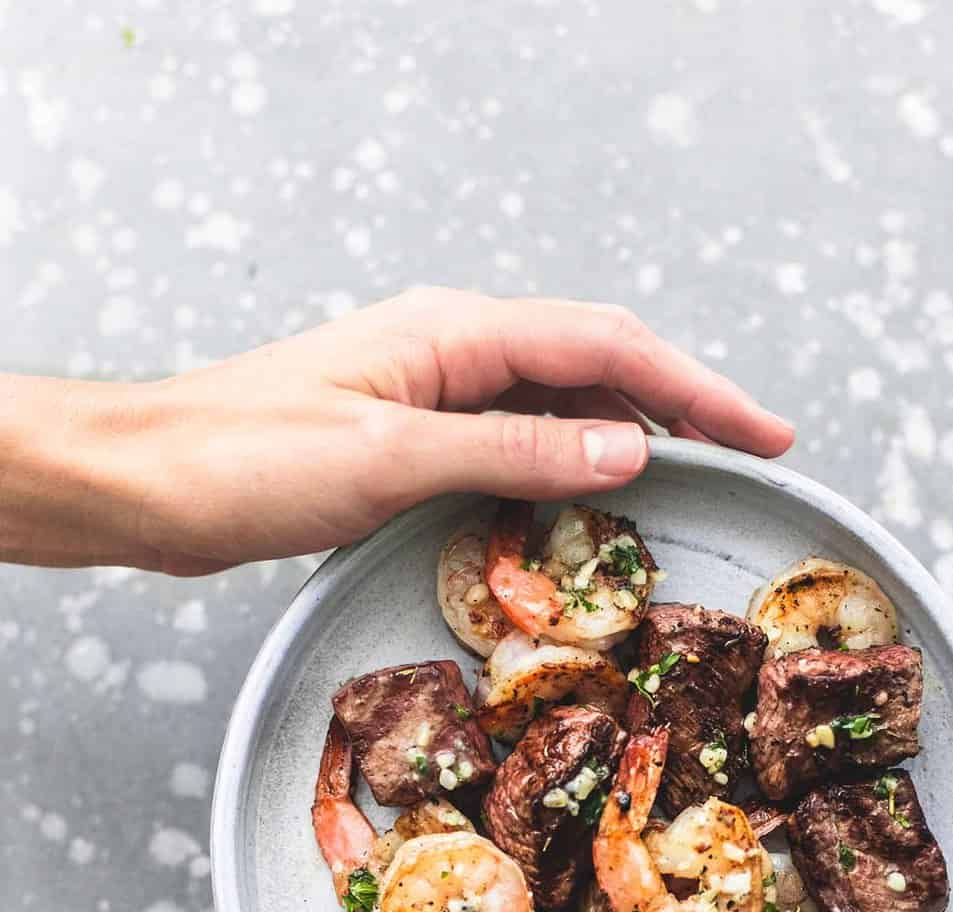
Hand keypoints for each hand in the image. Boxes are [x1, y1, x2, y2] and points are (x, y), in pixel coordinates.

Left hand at [0, 289, 792, 574]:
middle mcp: (454, 348)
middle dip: (681, 408)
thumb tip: (630, 448)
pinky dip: (567, 466)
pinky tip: (587, 504)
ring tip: (690, 489)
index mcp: (456, 332)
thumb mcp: (395, 459)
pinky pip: (517, 438)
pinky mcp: (414, 433)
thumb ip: (516, 450)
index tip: (765, 434)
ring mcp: (435, 388)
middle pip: (597, 366)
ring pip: (560, 403)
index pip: (609, 347)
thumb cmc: (250, 458)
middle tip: (749, 461)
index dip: (698, 390)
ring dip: (627, 439)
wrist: (153, 481)